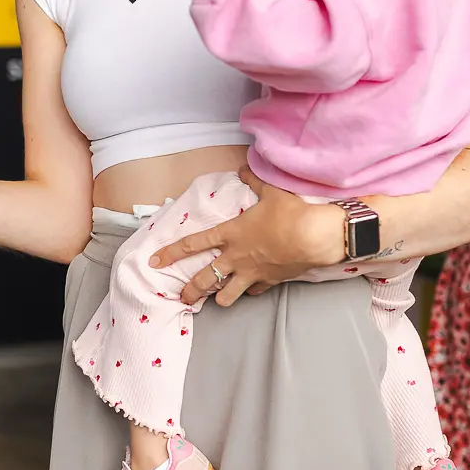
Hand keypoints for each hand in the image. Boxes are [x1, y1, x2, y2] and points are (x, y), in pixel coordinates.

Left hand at [148, 167, 344, 305]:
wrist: (315, 237)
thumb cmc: (290, 212)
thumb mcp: (270, 191)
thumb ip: (253, 180)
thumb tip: (243, 168)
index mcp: (230, 234)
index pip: (191, 244)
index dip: (170, 253)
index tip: (155, 262)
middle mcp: (235, 257)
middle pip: (203, 279)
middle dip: (190, 290)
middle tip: (181, 297)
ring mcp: (251, 273)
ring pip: (226, 295)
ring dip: (218, 298)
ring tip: (213, 301)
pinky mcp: (269, 282)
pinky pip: (254, 291)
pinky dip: (250, 291)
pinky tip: (249, 291)